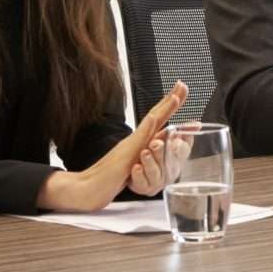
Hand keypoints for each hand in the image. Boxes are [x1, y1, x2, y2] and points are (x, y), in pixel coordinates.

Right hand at [40, 80, 186, 213]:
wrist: (89, 188)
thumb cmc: (110, 179)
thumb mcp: (133, 165)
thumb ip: (142, 156)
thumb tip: (151, 152)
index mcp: (139, 142)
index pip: (158, 120)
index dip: (169, 106)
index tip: (181, 92)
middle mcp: (136, 140)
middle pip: (156, 115)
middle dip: (171, 99)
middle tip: (183, 83)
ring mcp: (130, 145)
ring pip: (149, 124)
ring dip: (163, 109)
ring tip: (175, 96)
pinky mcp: (125, 155)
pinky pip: (137, 140)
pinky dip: (146, 128)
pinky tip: (154, 117)